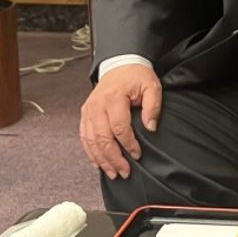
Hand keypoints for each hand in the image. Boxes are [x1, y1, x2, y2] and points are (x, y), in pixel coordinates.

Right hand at [79, 64, 161, 179]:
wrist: (120, 64)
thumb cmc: (136, 76)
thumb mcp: (152, 86)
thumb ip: (153, 106)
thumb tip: (150, 127)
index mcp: (114, 98)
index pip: (119, 128)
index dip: (128, 144)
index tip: (137, 155)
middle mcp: (98, 105)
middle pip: (102, 138)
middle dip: (114, 158)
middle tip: (124, 172)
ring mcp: (89, 110)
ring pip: (91, 141)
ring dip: (101, 159)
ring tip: (112, 173)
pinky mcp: (85, 114)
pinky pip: (84, 137)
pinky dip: (90, 152)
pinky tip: (98, 163)